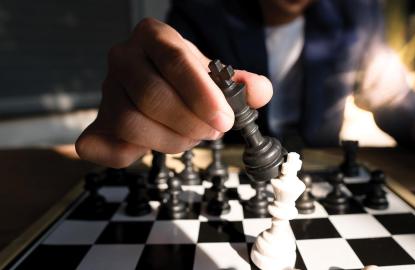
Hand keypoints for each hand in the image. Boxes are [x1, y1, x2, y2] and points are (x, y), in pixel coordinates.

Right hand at [75, 18, 272, 167]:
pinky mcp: (97, 121)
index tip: (224, 120)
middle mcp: (124, 58)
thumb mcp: (214, 73)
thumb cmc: (184, 77)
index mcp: (153, 37)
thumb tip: (260, 92)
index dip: (203, 95)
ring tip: (191, 137)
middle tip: (212, 131)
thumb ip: (241, 84)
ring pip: (131, 123)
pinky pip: (104, 146)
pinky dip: (129, 155)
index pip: (176, 61)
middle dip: (190, 123)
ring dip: (170, 140)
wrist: (155, 82)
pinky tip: (151, 147)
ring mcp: (106, 90)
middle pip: (151, 96)